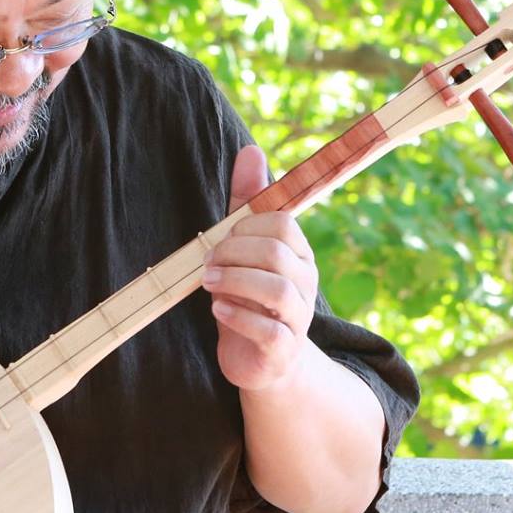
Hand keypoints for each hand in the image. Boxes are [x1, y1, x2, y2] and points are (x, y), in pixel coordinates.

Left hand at [205, 144, 320, 391]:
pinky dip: (238, 316)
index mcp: (299, 254)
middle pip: (277, 254)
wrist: (263, 362)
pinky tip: (218, 311)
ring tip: (208, 284)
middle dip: (233, 253)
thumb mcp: (245, 248)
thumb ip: (247, 202)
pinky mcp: (283, 350)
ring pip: (277, 289)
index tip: (220, 238)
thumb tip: (251, 149)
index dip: (246, 226)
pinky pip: (269, 329)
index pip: (282, 224)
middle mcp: (305, 284)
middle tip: (207, 263)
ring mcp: (298, 318)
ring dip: (233, 281)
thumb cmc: (250, 297)